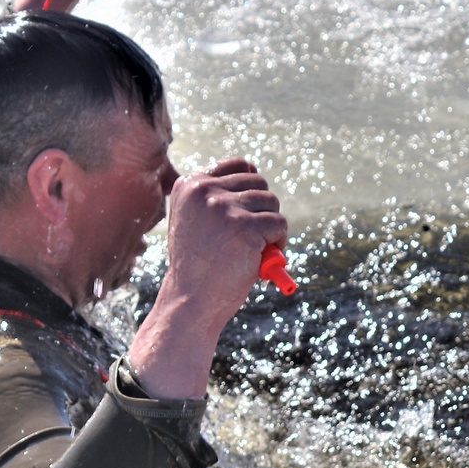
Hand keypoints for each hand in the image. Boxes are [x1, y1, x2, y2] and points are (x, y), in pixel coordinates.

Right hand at [165, 159, 286, 323]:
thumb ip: (214, 198)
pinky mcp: (245, 226)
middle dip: (262, 209)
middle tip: (254, 237)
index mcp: (189, 186)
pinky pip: (279, 224)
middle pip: (258, 182)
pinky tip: (259, 259)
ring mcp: (224, 207)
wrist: (190, 302)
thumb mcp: (196, 222)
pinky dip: (278, 243)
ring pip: (271, 202)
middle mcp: (204, 191)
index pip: (238, 165)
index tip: (248, 208)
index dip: (250, 186)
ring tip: (254, 251)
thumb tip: (254, 175)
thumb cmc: (196, 267)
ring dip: (270, 227)